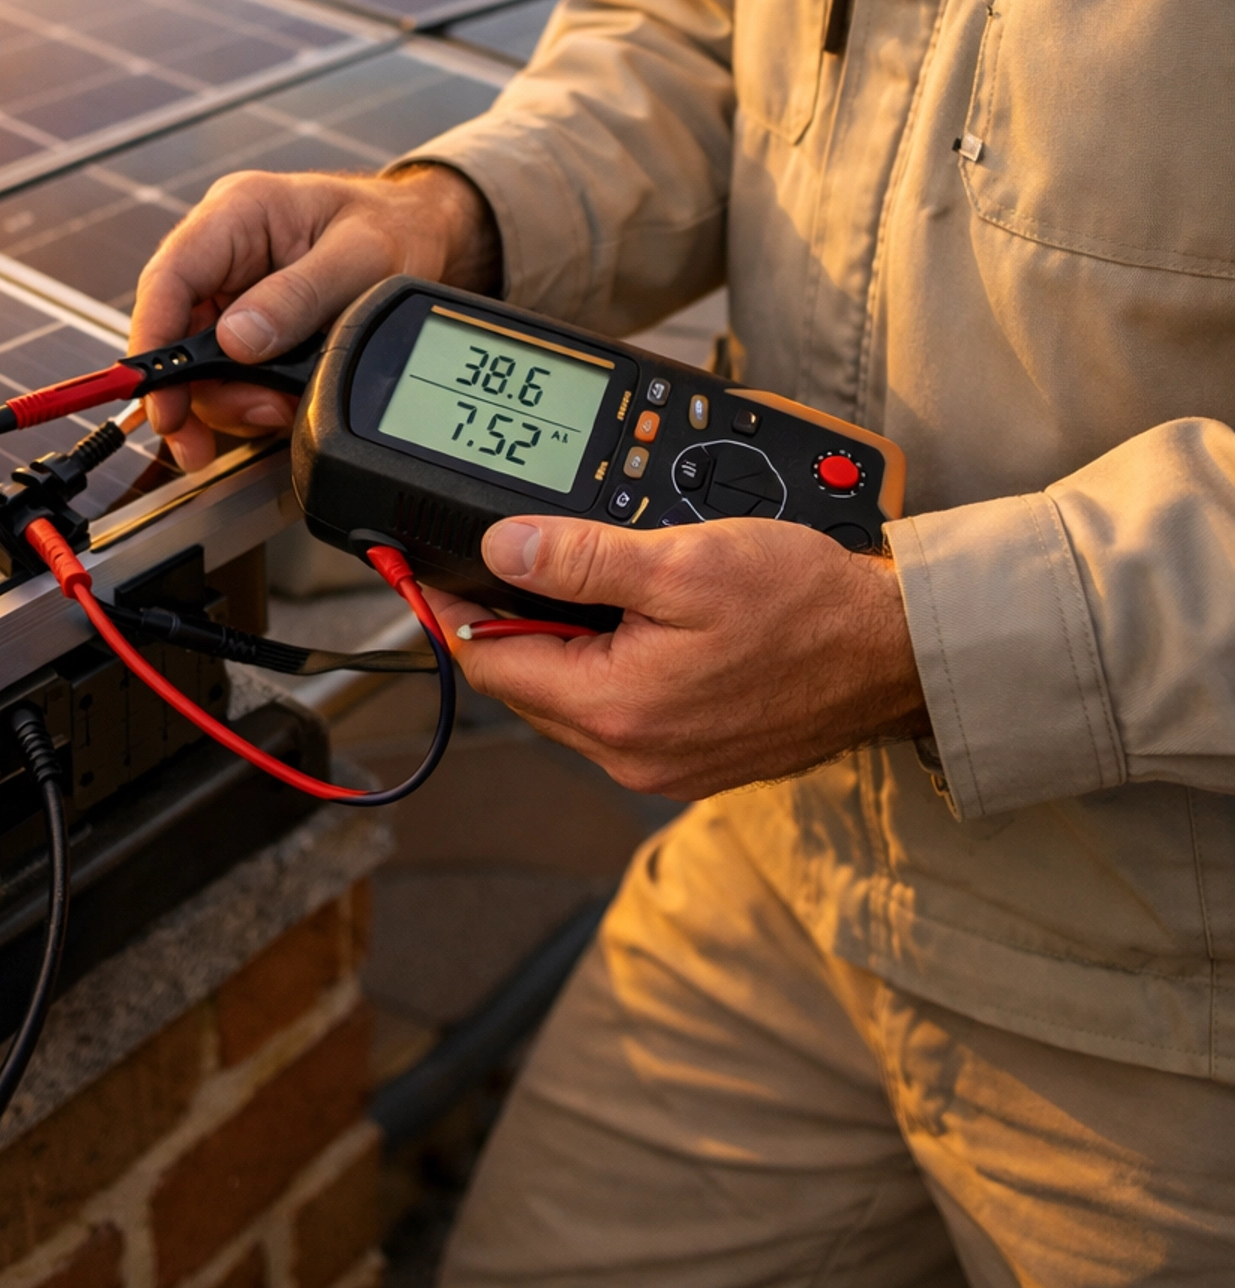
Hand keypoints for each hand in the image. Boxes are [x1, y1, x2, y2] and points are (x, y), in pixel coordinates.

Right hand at [129, 163, 500, 467]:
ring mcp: (233, 291)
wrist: (421, 236)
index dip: (154, 342)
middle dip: (197, 393)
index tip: (160, 400)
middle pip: (177, 332)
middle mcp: (224, 252)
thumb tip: (236, 341)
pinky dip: (252, 399)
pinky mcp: (249, 324)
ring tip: (278, 410)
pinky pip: (230, 372)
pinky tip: (283, 404)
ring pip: (200, 362)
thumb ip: (300, 296)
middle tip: (206, 443)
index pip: (170, 277)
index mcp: (238, 213)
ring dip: (231, 402)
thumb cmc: (393, 227)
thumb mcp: (361, 258)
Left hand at [428, 513, 927, 797]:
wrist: (894, 653)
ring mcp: (666, 764)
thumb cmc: (806, 605)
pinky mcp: (696, 757)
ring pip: (572, 697)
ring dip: (563, 642)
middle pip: (526, 682)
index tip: (421, 573)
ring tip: (583, 578)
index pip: (492, 662)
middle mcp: (632, 755)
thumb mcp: (681, 560)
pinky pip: (620, 710)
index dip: (452, 609)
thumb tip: (502, 551)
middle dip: (511, 621)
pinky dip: (610, 664)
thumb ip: (581, 559)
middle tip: (508, 557)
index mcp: (616, 710)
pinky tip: (635, 620)